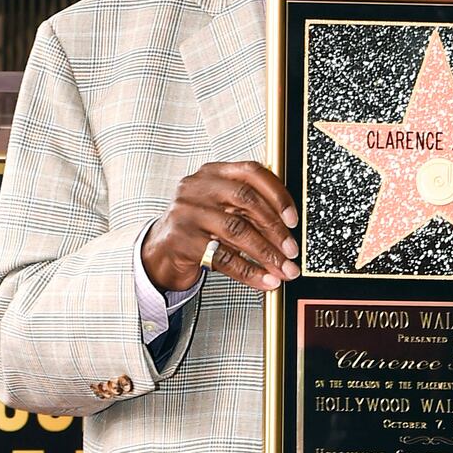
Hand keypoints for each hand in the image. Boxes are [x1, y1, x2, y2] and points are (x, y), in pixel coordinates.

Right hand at [141, 161, 299, 292]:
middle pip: (247, 200)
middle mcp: (197, 187)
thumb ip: (249, 209)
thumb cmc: (197, 228)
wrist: (159, 252)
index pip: (252, 172)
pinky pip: (223, 257)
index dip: (277, 194)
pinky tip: (264, 280)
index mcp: (213, 173)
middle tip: (292, 251)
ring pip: (237, 230)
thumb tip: (288, 230)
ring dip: (266, 253)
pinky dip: (249, 271)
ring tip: (283, 270)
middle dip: (275, 229)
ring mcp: (186, 212)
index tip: (293, 219)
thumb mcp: (222, 209)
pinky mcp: (181, 239)